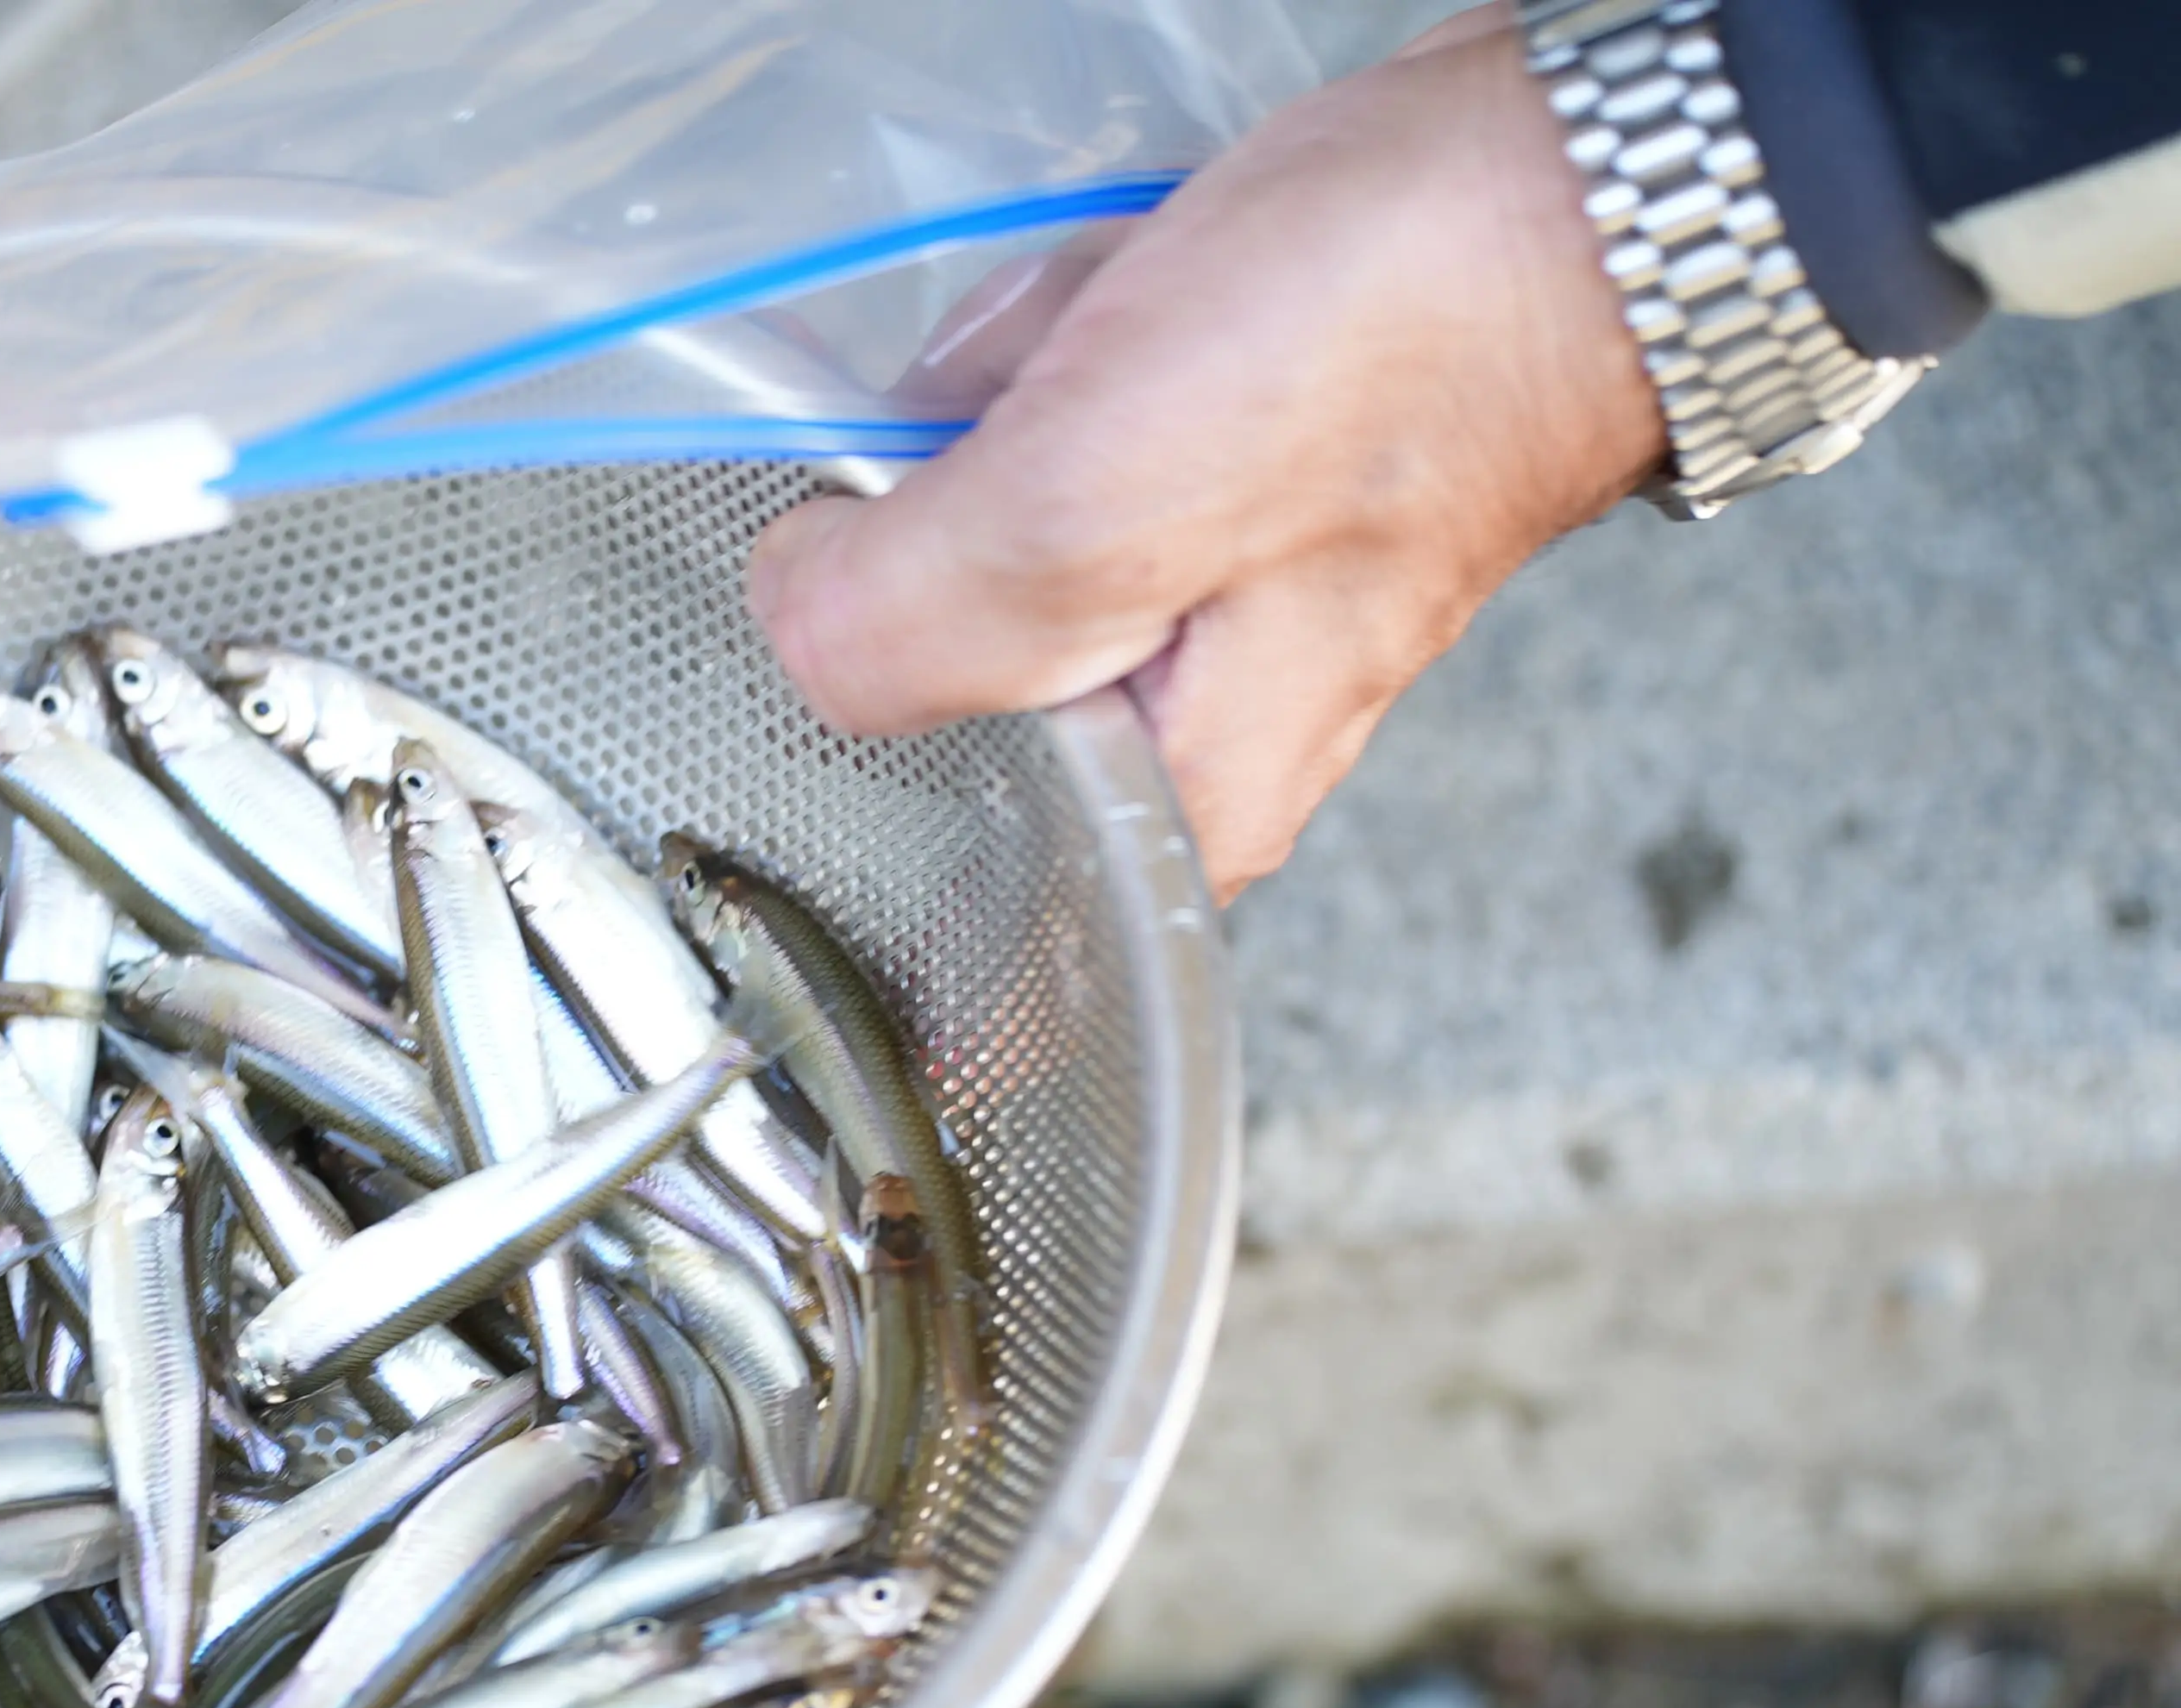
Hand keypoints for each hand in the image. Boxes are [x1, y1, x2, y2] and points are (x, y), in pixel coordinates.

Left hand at [746, 14, 1663, 898]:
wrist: (1606, 165)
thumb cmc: (1407, 344)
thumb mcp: (1093, 513)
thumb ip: (908, 615)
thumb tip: (795, 608)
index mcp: (1179, 799)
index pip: (949, 848)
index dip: (874, 727)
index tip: (871, 616)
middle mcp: (1196, 716)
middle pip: (950, 647)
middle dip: (949, 506)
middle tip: (1038, 420)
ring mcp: (1213, 575)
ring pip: (994, 506)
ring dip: (1006, 392)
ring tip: (1110, 333)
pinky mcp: (1226, 451)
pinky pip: (1063, 403)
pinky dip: (1065, 327)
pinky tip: (1124, 285)